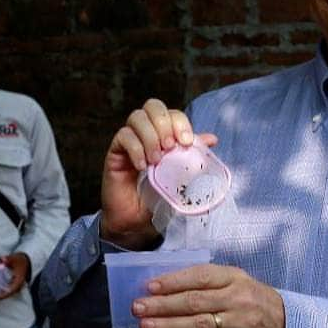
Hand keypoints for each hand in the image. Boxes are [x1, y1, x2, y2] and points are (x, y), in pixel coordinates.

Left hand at [0, 253, 30, 299]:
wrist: (27, 261)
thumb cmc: (21, 261)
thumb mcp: (15, 258)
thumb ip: (8, 259)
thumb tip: (1, 259)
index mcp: (17, 283)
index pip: (6, 294)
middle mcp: (15, 287)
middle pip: (2, 295)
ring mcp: (13, 287)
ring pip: (2, 294)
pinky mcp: (10, 285)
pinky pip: (2, 290)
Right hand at [101, 98, 216, 249]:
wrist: (136, 222)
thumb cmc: (159, 197)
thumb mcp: (182, 177)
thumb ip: (193, 156)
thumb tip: (212, 138)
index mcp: (164, 134)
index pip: (171, 113)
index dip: (180, 122)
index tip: (186, 142)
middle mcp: (146, 132)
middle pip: (152, 105)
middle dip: (164, 123)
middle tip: (170, 147)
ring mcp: (129, 140)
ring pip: (137, 118)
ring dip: (150, 136)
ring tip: (157, 159)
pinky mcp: (115, 152)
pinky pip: (123, 137)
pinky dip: (136, 149)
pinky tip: (142, 166)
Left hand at [131, 264, 285, 327]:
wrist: (283, 322)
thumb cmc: (248, 295)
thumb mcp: (234, 278)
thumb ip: (205, 280)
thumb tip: (162, 286)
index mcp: (233, 277)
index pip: (201, 277)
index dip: (174, 281)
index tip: (150, 286)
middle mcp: (235, 299)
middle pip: (196, 302)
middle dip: (164, 305)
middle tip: (139, 307)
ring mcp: (235, 323)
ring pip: (198, 325)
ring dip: (168, 326)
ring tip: (145, 326)